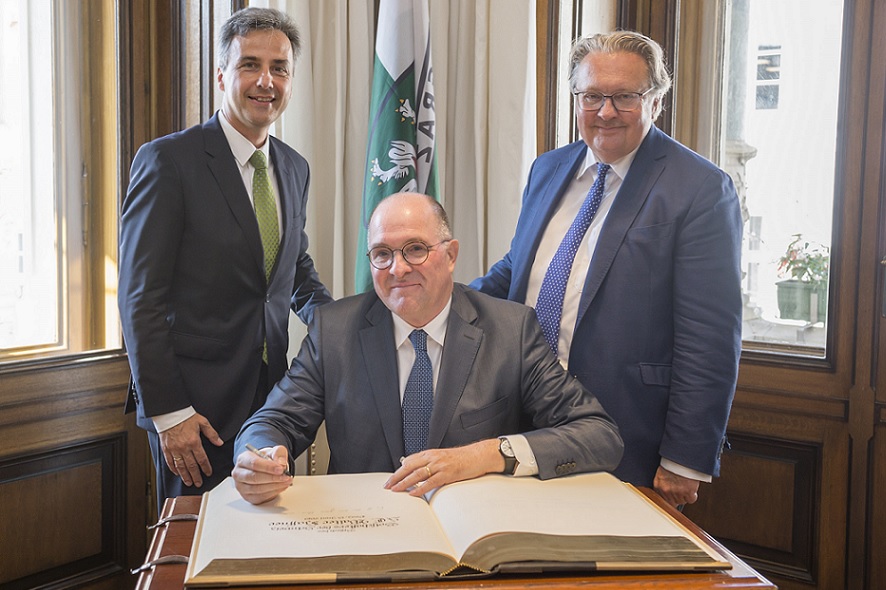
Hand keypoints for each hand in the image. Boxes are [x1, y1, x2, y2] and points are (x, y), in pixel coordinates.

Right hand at [159, 413, 223, 487]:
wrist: (170, 413)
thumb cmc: (186, 416)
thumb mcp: (203, 422)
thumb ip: (212, 434)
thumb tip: (220, 442)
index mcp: (194, 442)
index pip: (202, 459)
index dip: (206, 468)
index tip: (208, 473)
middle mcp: (184, 448)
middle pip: (191, 466)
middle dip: (196, 476)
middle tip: (198, 483)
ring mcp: (174, 449)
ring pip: (180, 466)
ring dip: (185, 476)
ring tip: (189, 482)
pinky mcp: (166, 449)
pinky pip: (170, 462)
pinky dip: (174, 469)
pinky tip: (177, 473)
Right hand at [232, 445, 292, 503]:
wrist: (263, 468)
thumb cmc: (265, 459)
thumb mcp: (273, 451)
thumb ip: (278, 453)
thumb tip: (281, 463)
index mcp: (243, 459)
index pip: (254, 463)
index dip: (268, 467)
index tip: (281, 469)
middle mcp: (239, 473)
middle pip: (254, 477)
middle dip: (272, 478)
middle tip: (285, 476)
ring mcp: (242, 487)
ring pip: (257, 489)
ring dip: (274, 486)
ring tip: (286, 481)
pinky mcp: (248, 497)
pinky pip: (260, 497)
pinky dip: (273, 492)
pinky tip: (281, 486)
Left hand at [385, 439, 501, 496]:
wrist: (478, 455)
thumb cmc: (462, 458)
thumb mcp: (443, 458)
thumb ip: (430, 464)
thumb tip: (418, 474)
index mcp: (430, 453)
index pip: (409, 461)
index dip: (398, 470)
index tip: (391, 479)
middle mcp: (433, 457)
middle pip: (409, 467)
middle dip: (396, 477)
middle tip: (388, 485)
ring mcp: (440, 465)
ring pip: (417, 474)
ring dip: (404, 483)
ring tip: (396, 490)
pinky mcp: (448, 473)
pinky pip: (431, 482)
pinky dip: (421, 488)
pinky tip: (414, 493)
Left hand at [653, 466, 700, 506]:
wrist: (682, 457)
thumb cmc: (673, 462)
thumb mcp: (662, 473)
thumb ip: (663, 484)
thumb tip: (667, 493)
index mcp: (658, 485)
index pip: (661, 499)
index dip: (668, 499)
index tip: (672, 499)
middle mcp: (666, 490)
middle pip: (672, 503)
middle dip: (677, 498)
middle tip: (681, 490)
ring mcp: (676, 492)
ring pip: (682, 501)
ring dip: (685, 496)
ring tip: (686, 485)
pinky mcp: (688, 492)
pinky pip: (691, 500)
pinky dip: (693, 495)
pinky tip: (692, 488)